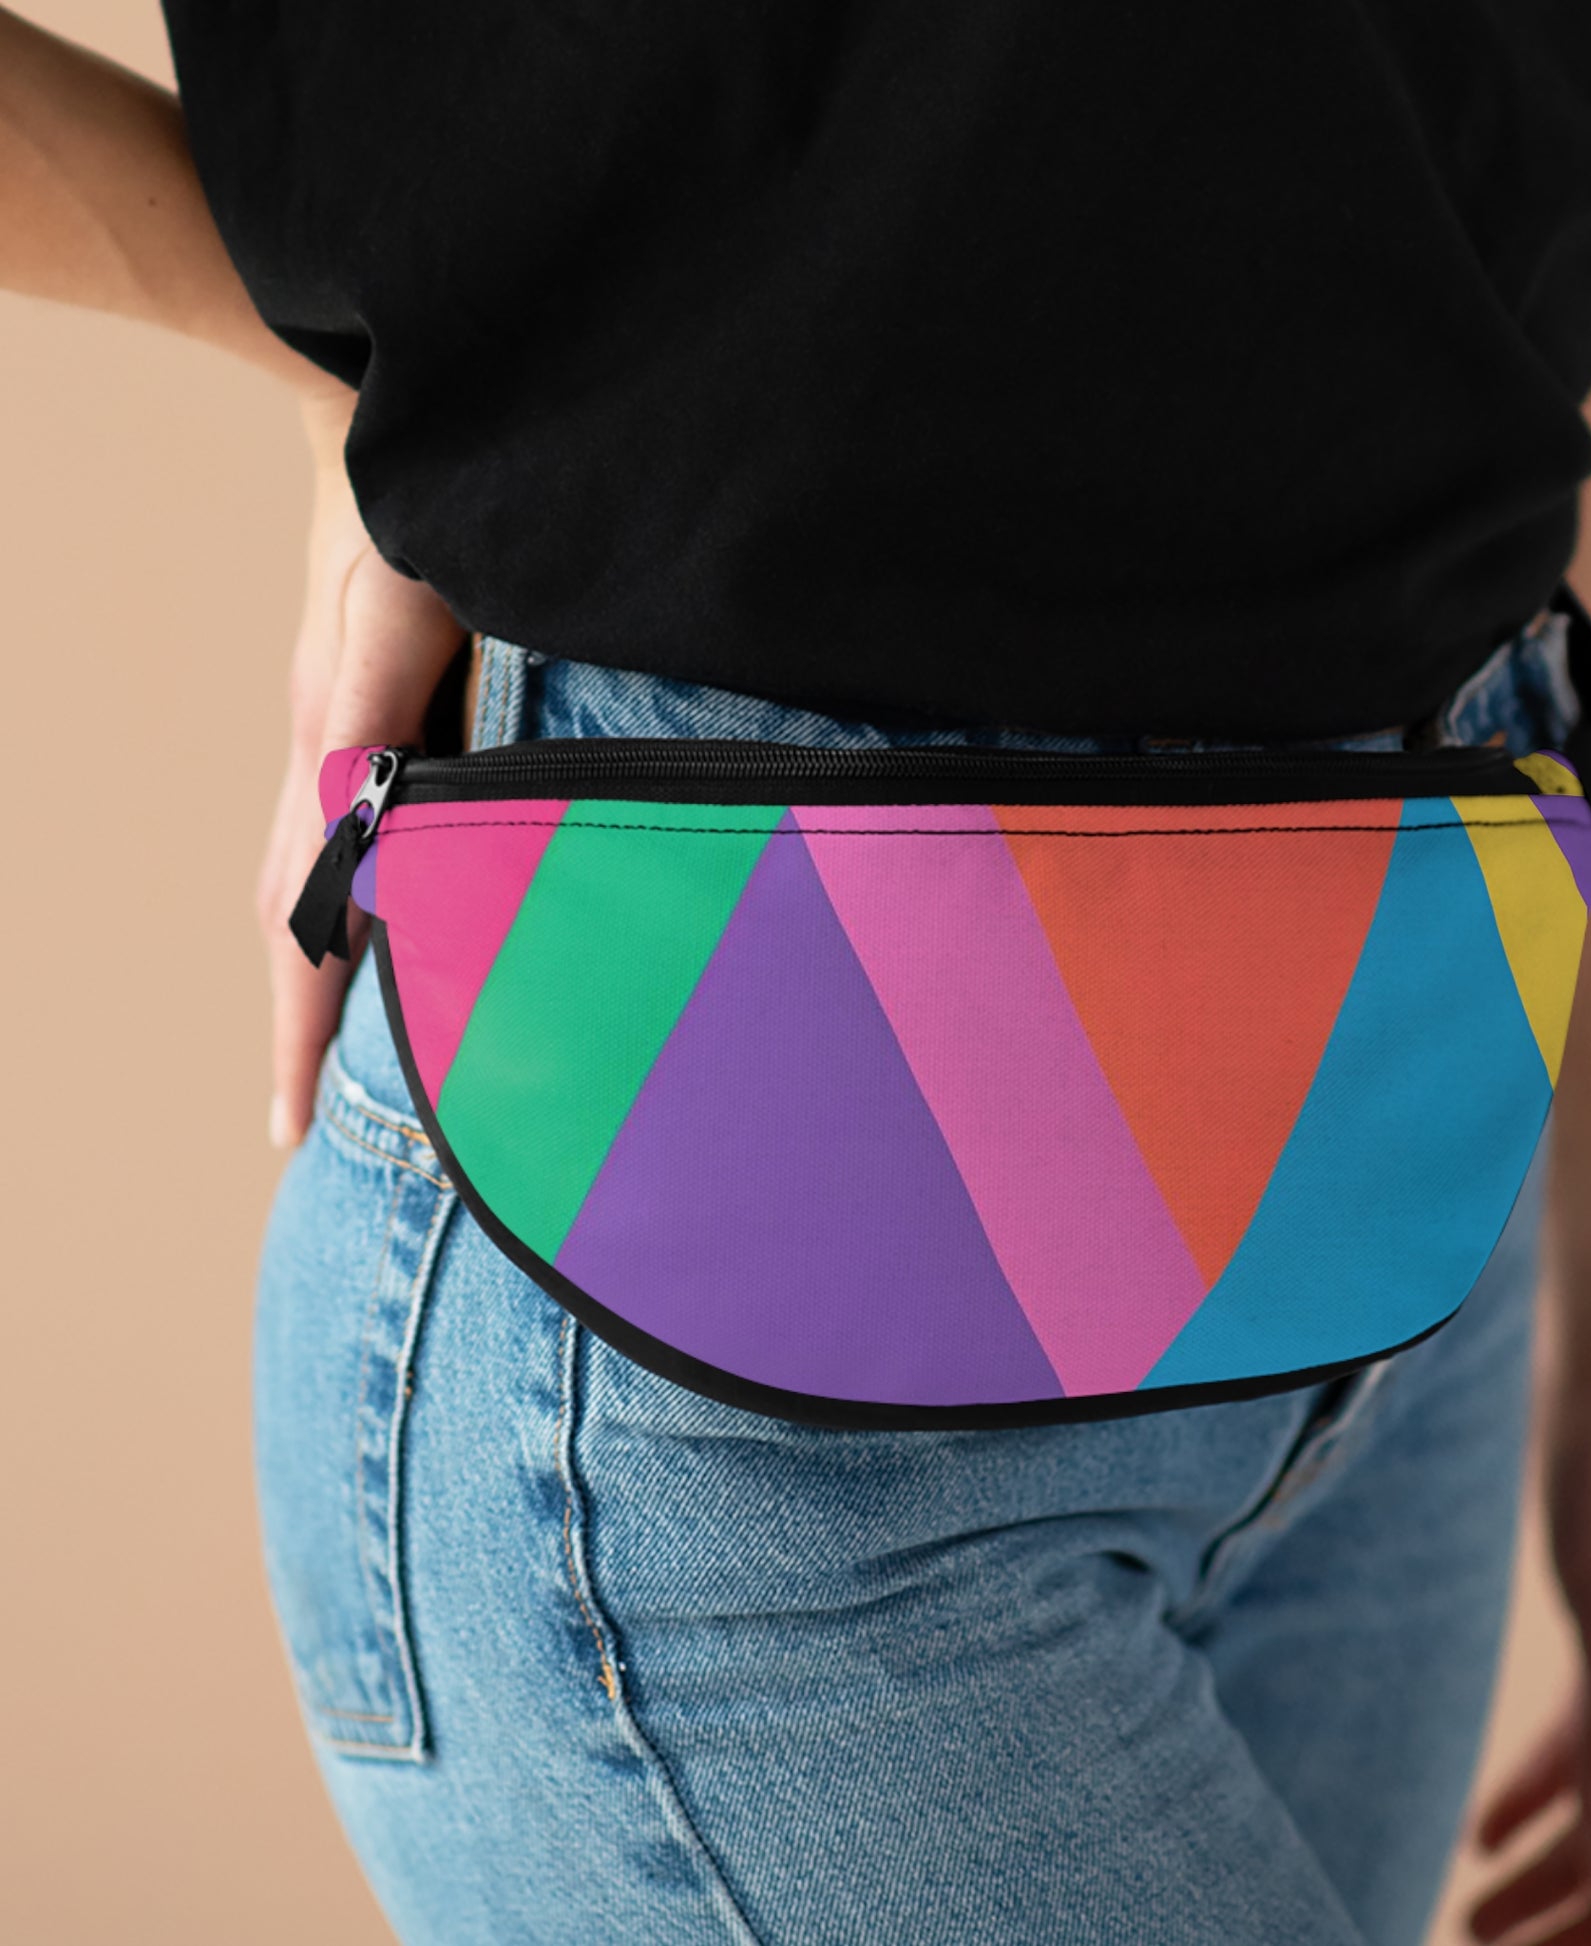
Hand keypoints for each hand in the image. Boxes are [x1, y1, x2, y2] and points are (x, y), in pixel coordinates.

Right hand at [258, 388, 466, 1147]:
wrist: (374, 407)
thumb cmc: (401, 500)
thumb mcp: (396, 603)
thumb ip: (375, 711)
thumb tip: (357, 830)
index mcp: (334, 751)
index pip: (302, 918)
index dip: (301, 1025)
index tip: (289, 1127)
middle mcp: (327, 755)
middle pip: (292, 919)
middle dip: (298, 1027)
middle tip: (301, 1128)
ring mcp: (342, 734)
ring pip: (310, 882)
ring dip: (316, 974)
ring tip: (330, 1060)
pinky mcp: (371, 712)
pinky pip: (343, 834)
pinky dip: (344, 905)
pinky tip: (381, 928)